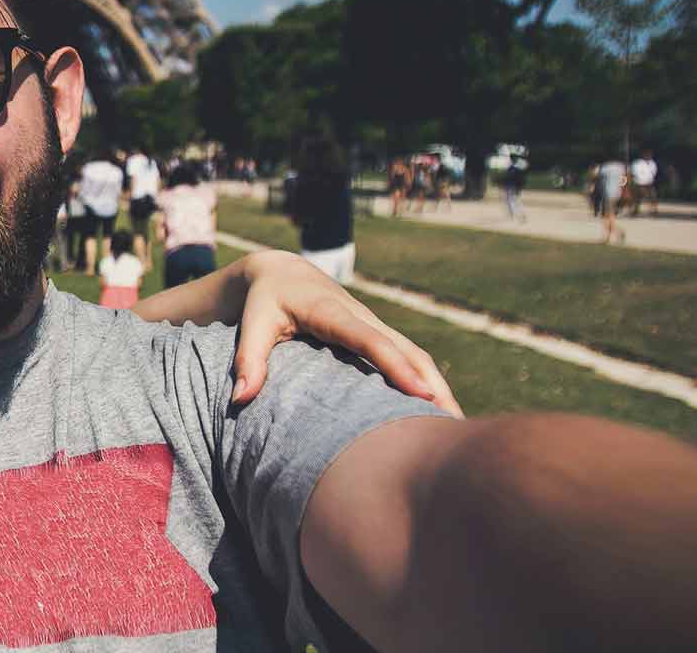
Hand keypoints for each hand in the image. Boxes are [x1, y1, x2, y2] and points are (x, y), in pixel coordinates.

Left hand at [231, 250, 461, 415]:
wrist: (279, 272)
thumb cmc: (263, 301)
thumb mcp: (252, 324)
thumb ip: (247, 359)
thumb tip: (240, 399)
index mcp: (332, 311)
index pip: (370, 340)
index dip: (396, 366)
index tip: (421, 394)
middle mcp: (361, 316)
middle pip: (406, 349)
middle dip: (432, 383)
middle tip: (454, 423)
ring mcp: (373, 324)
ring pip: (414, 354)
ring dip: (437, 385)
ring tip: (456, 425)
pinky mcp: (377, 334)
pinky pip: (407, 356)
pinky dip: (426, 380)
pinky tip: (437, 411)